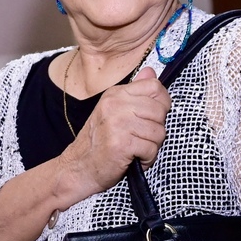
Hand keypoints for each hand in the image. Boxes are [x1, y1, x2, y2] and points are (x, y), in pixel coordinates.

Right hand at [55, 67, 170, 203]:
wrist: (79, 168)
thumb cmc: (100, 142)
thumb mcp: (114, 111)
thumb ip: (135, 92)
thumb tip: (151, 71)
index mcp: (115, 94)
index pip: (154, 86)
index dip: (162, 103)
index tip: (152, 117)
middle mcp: (115, 104)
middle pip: (160, 110)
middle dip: (157, 129)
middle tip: (141, 138)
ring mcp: (118, 123)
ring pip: (159, 132)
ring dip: (152, 146)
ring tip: (136, 149)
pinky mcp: (121, 143)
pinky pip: (151, 149)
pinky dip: (147, 159)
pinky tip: (134, 159)